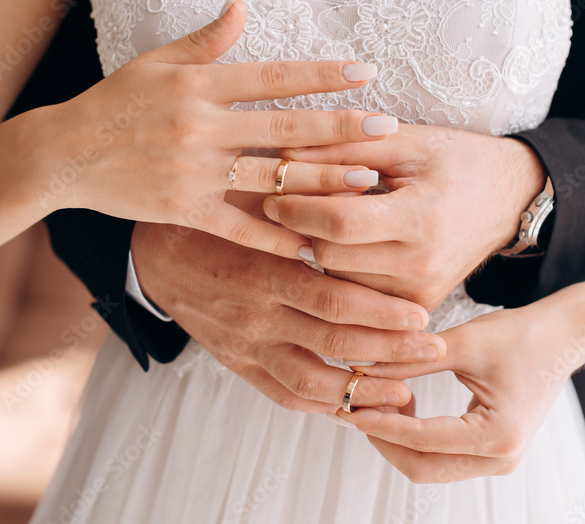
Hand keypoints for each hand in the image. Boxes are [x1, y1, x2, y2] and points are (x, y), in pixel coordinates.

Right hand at [53, 0, 397, 259]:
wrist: (63, 154)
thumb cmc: (114, 102)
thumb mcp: (157, 61)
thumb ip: (207, 39)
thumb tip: (243, 0)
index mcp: (199, 84)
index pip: (274, 76)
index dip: (323, 74)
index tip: (366, 72)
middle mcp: (201, 127)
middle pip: (284, 127)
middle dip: (341, 128)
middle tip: (387, 130)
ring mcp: (194, 172)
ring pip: (271, 177)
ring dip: (323, 181)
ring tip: (368, 183)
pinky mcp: (184, 210)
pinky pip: (240, 227)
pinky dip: (277, 238)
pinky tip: (314, 245)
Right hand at [130, 213, 448, 414]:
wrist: (151, 254)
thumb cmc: (210, 215)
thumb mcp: (248, 194)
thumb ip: (301, 190)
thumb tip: (365, 176)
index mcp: (259, 272)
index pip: (329, 299)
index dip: (379, 312)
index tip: (422, 315)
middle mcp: (254, 317)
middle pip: (332, 343)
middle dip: (388, 352)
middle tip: (434, 351)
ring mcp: (246, 347)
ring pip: (311, 384)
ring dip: (361, 392)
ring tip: (406, 393)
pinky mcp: (239, 365)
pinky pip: (285, 397)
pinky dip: (324, 406)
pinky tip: (358, 407)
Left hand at [263, 125, 546, 307]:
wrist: (511, 198)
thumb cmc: (456, 160)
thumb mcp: (405, 141)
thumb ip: (344, 146)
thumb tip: (282, 157)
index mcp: (422, 217)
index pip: (339, 223)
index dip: (297, 208)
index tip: (271, 195)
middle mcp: (423, 264)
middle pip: (330, 257)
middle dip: (299, 231)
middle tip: (280, 207)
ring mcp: (422, 293)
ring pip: (338, 283)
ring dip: (316, 255)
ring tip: (307, 224)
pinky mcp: (420, 306)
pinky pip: (360, 297)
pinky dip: (340, 273)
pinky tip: (334, 246)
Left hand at [337, 300, 575, 482]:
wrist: (563, 336)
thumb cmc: (522, 335)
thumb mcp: (463, 343)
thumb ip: (412, 361)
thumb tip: (363, 369)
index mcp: (497, 437)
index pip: (423, 440)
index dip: (381, 424)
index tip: (350, 407)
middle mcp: (500, 458)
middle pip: (422, 467)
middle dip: (384, 439)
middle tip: (355, 407)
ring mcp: (498, 460)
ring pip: (430, 466)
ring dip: (397, 439)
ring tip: (375, 400)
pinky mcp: (492, 451)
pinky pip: (443, 456)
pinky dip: (415, 437)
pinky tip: (401, 402)